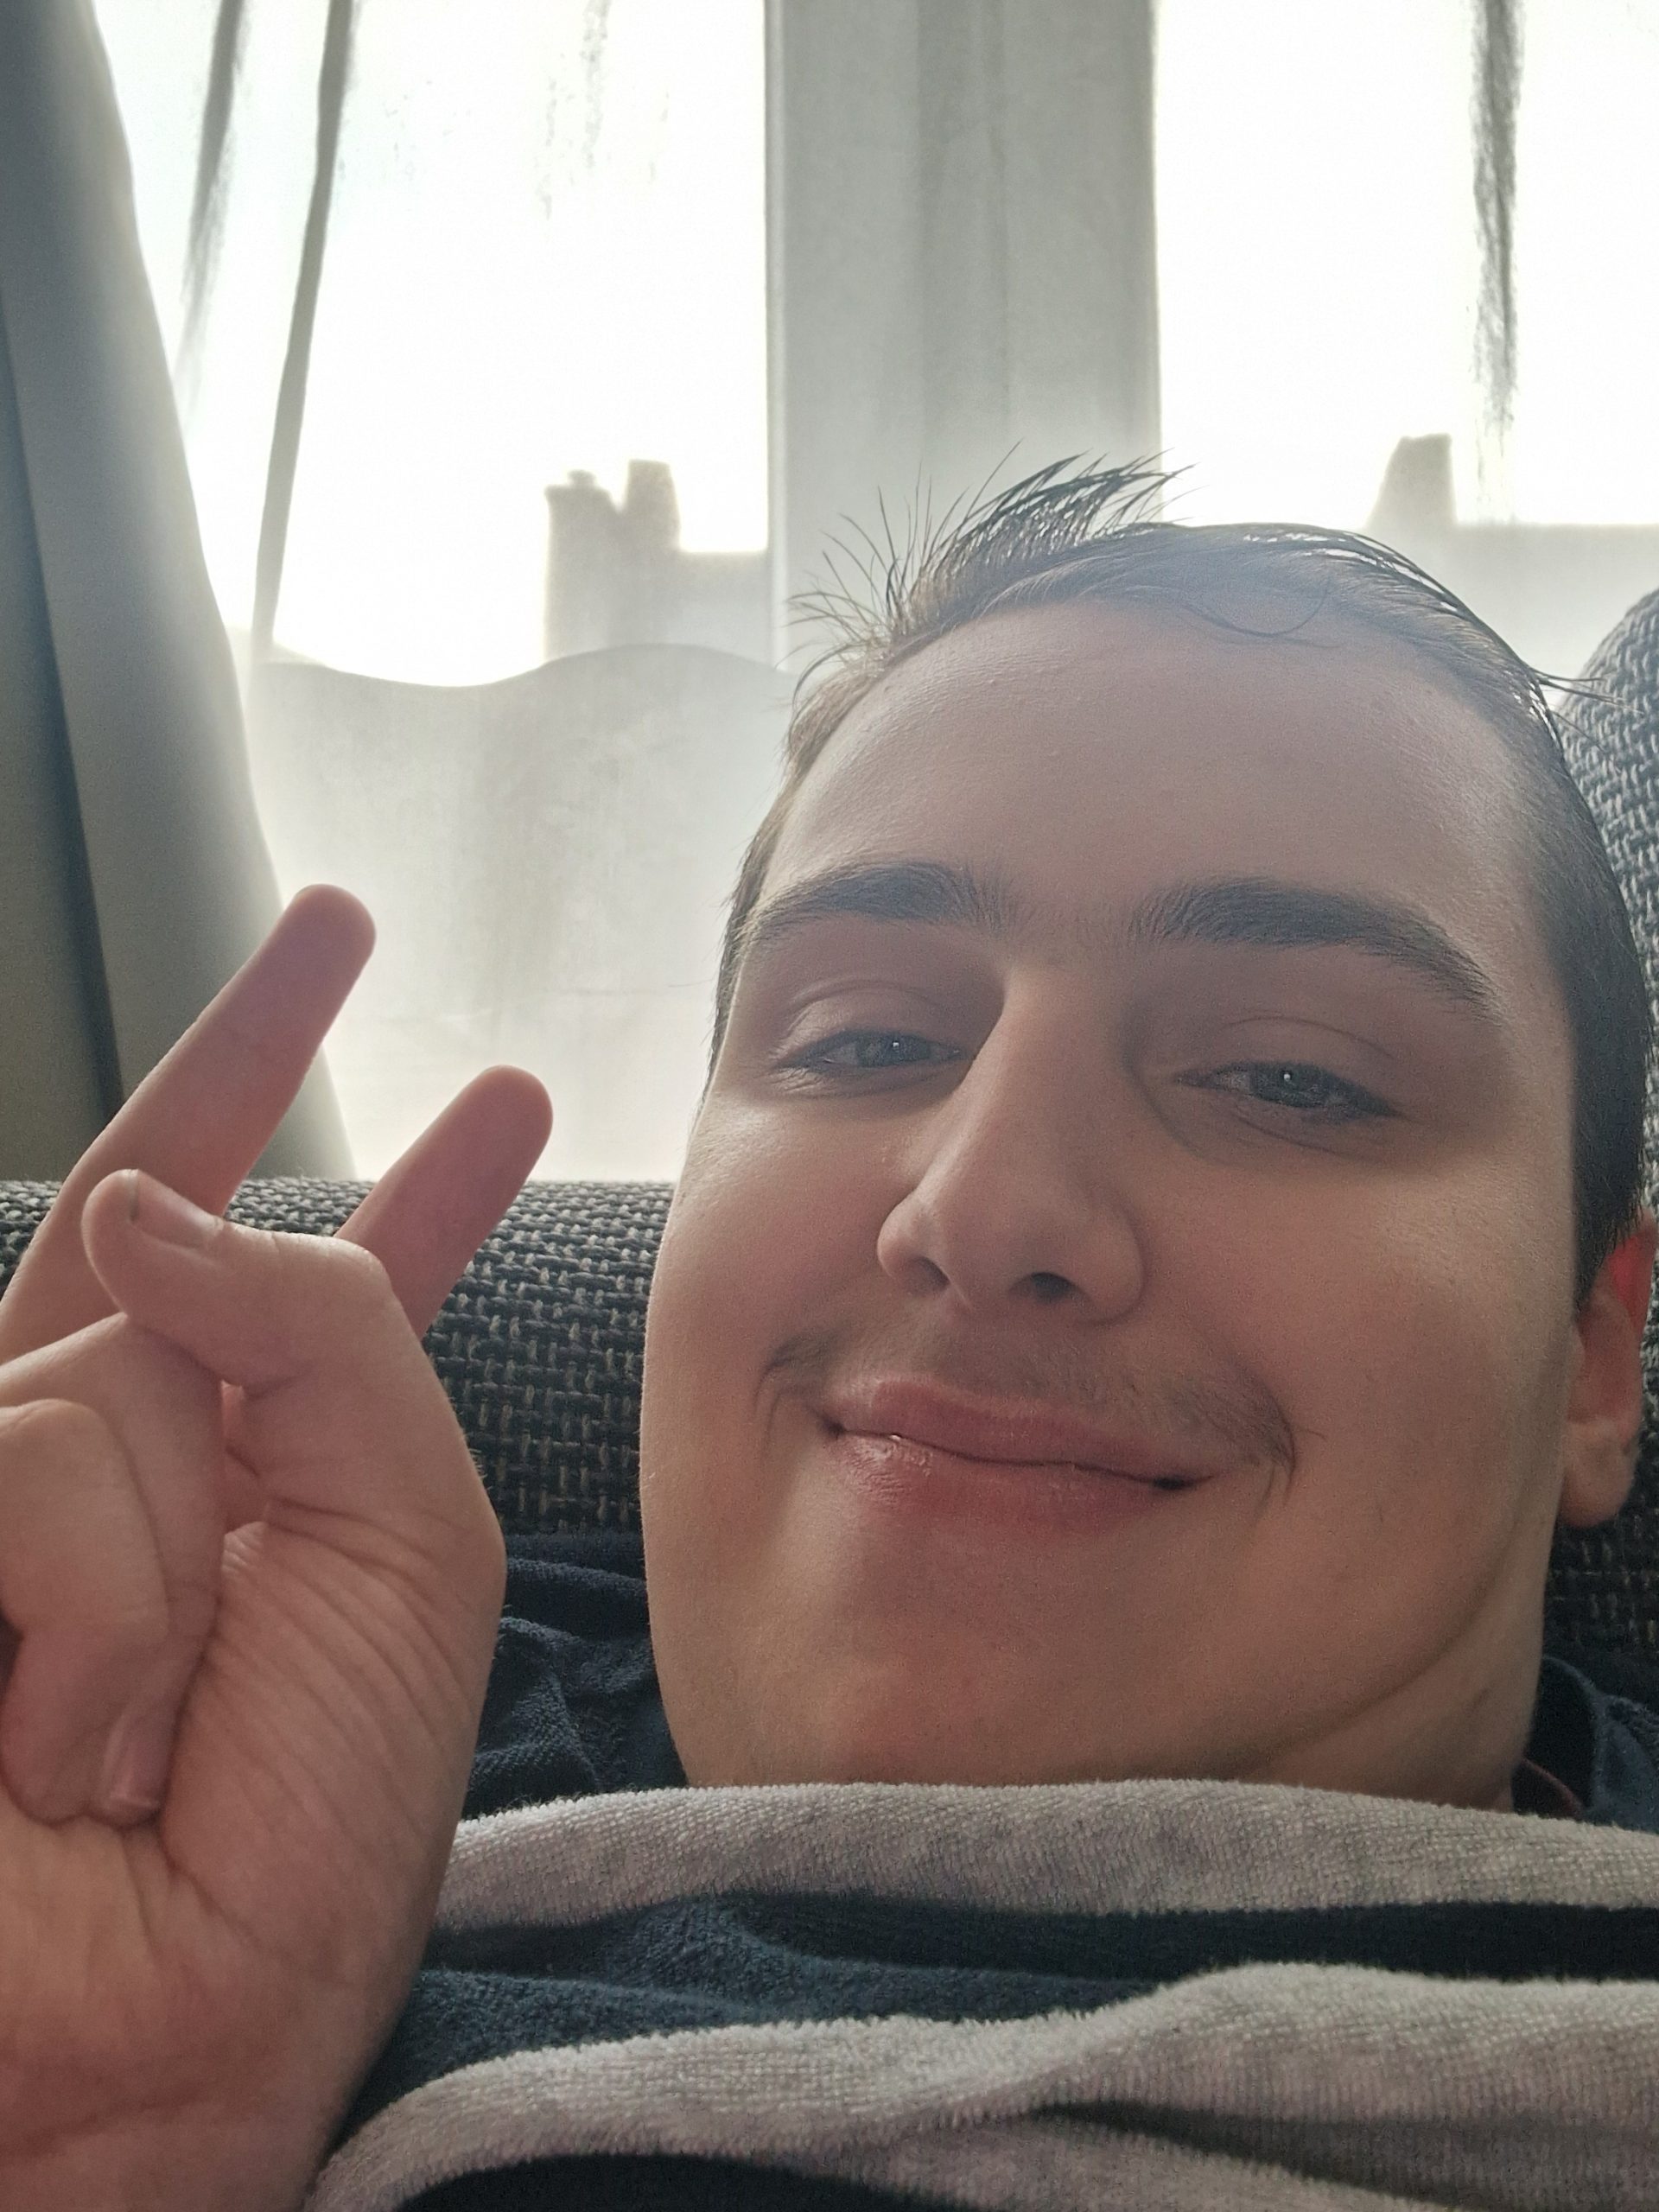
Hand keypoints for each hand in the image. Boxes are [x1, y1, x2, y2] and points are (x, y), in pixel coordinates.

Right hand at [0, 889, 551, 2209]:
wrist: (162, 2051)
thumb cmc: (300, 1835)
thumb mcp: (407, 1552)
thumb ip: (329, 1338)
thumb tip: (154, 1212)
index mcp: (265, 1477)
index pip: (324, 1289)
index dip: (403, 1185)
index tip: (499, 1097)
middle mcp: (124, 1461)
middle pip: (172, 1218)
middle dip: (259, 1050)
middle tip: (339, 921)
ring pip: (107, 1369)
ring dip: (168, 1569)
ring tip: (139, 1738)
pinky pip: (28, 1449)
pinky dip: (89, 1605)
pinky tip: (68, 1741)